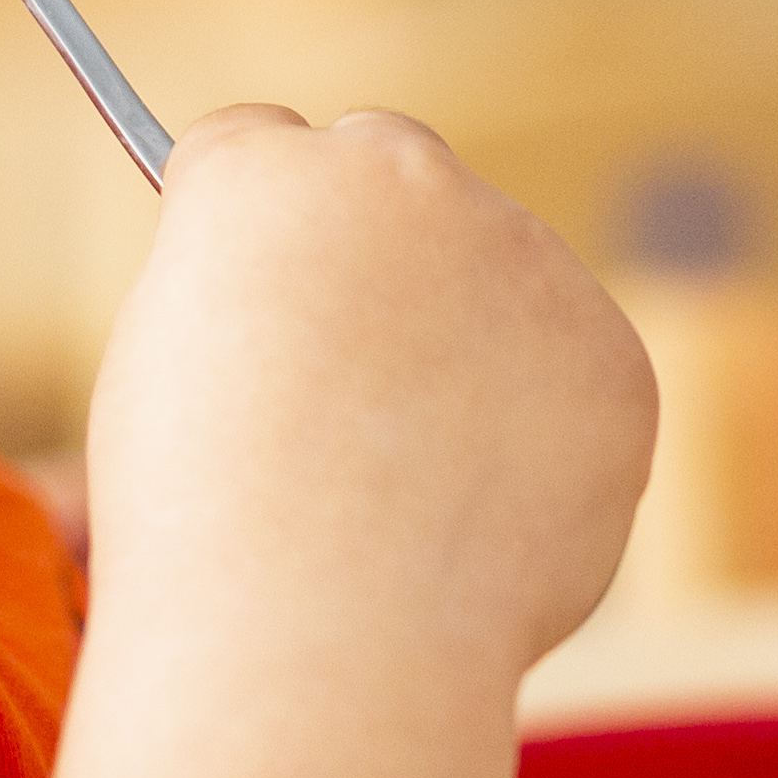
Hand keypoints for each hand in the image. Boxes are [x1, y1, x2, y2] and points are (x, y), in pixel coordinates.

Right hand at [78, 103, 657, 688]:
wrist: (322, 634)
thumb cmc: (205, 529)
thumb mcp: (169, 375)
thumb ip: (249, 302)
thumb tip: (316, 313)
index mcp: (260, 172)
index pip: (259, 143)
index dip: (253, 228)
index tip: (256, 286)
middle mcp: (396, 177)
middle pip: (391, 169)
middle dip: (374, 242)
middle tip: (347, 374)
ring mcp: (519, 254)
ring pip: (494, 276)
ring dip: (463, 343)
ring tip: (403, 487)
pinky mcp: (608, 348)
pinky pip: (569, 370)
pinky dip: (536, 431)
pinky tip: (476, 513)